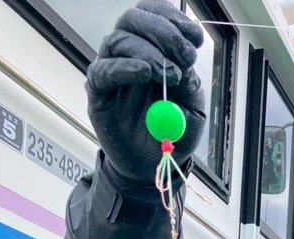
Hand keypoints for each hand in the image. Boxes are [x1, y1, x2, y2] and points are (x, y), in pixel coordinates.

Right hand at [86, 0, 205, 181]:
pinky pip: (104, 71)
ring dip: (149, 52)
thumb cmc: (171, 133)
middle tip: (184, 56)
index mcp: (153, 50)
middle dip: (164, 32)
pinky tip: (144, 74)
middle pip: (134, 20)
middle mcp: (129, 54)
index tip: (194, 39)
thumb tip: (185, 66)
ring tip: (169, 74)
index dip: (173, 19)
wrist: (153, 166)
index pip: (154, 16)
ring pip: (119, 40)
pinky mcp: (99, 91)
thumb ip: (191, 84)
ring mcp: (112, 71)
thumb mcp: (193, 108)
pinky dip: (125, 68)